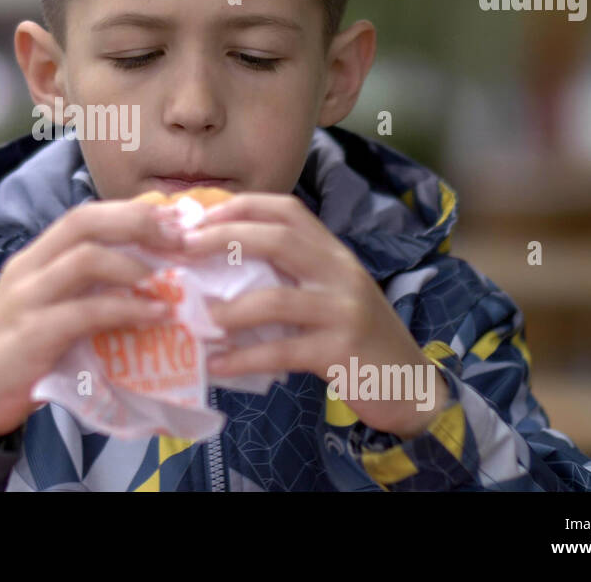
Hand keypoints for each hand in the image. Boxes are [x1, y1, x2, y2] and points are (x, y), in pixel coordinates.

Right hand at [0, 198, 184, 442]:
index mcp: (35, 258)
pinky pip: (86, 311)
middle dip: (138, 223)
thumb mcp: (50, 311)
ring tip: (171, 282)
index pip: (84, 215)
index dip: (131, 212)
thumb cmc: (20, 355)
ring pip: (84, 258)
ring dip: (135, 267)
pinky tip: (155, 317)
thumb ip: (86, 292)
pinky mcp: (31, 334)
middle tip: (182, 239)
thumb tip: (149, 280)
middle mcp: (28, 268)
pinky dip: (127, 310)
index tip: (175, 222)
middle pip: (84, 221)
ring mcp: (26, 298)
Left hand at [180, 193, 449, 439]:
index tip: (199, 215)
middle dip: (224, 238)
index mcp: (333, 253)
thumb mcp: (328, 293)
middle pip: (279, 239)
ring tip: (196, 317)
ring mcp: (342, 311)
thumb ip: (289, 276)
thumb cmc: (356, 336)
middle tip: (182, 249)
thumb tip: (217, 268)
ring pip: (276, 299)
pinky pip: (282, 351)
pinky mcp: (340, 351)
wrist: (408, 384)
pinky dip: (244, 358)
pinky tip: (217, 364)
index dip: (242, 206)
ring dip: (229, 309)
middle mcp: (340, 272)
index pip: (288, 210)